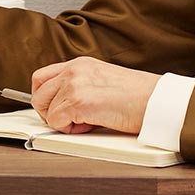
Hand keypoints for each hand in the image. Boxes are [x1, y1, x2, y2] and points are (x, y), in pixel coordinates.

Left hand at [29, 57, 158, 134]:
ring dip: (61, 122)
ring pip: (45, 110)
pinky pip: (57, 123)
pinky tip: (89, 126)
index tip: (54, 110)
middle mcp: (73, 70)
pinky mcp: (79, 102)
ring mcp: (74, 85)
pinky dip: (69, 130)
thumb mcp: (102, 81)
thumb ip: (80, 87)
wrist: (156, 100)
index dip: (44, 98)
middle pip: (38, 94)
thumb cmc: (137, 96)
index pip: (41, 77)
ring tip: (84, 122)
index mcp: (79, 64)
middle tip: (70, 120)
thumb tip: (61, 106)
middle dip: (49, 112)